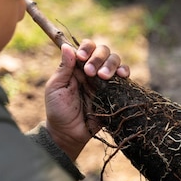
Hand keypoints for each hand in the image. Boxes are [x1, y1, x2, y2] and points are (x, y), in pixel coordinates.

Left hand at [44, 40, 129, 159]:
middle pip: (103, 51)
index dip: (86, 48)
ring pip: (115, 60)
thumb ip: (64, 68)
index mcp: (77, 66)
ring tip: (103, 76)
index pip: (86, 48)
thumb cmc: (58, 111)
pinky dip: (125, 71)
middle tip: (90, 72)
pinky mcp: (115, 92)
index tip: (81, 57)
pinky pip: (125, 77)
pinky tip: (122, 75)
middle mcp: (93, 70)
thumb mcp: (55, 88)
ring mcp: (105, 80)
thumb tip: (67, 46)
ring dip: (111, 64)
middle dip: (98, 58)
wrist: (69, 133)